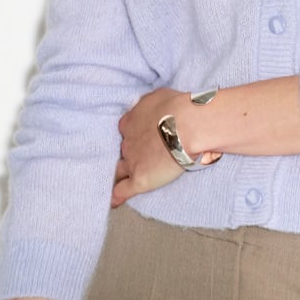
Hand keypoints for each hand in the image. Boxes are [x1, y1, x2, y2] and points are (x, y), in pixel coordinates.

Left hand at [112, 87, 219, 206]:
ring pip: (118, 170)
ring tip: (115, 183)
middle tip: (136, 158)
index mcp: (131, 121)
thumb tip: (157, 108)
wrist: (186, 126)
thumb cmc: (178, 107)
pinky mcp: (139, 179)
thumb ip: (153, 105)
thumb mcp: (161, 97)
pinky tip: (113, 202)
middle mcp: (127, 141)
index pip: (125, 131)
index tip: (138, 138)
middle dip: (128, 154)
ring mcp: (131, 161)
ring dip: (118, 175)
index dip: (132, 136)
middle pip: (122, 150)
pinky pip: (122, 190)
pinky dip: (117, 196)